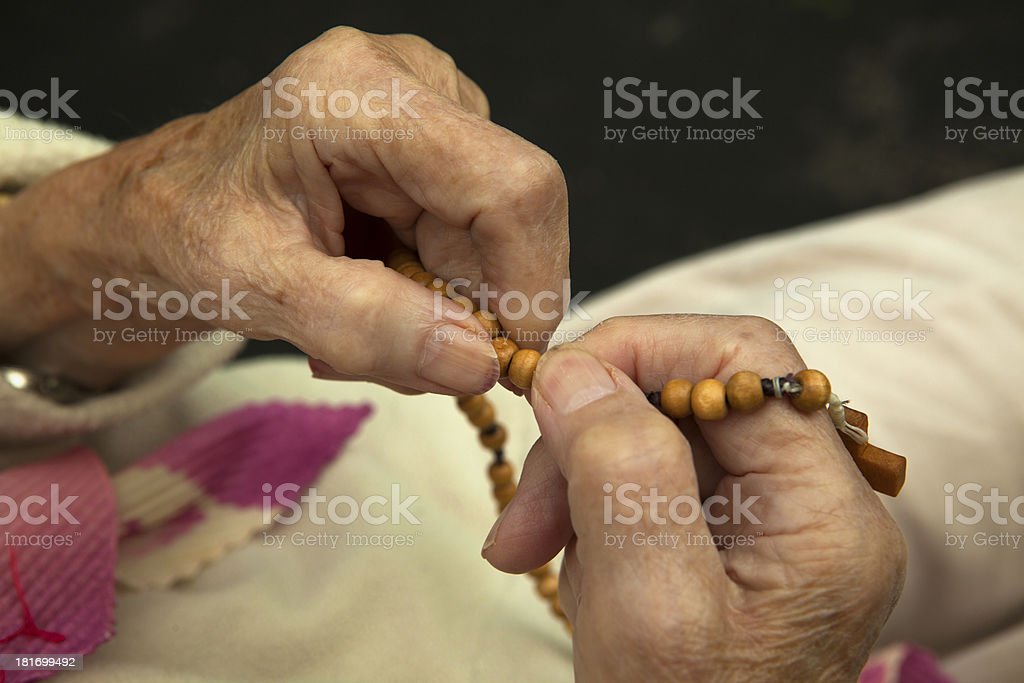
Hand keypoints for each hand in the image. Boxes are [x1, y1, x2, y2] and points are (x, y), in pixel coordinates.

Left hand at [2, 27, 567, 393]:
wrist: (157, 211)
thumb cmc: (183, 232)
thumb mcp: (258, 290)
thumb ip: (369, 328)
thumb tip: (477, 362)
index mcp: (360, 92)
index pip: (509, 185)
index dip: (526, 282)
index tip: (497, 360)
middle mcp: (409, 78)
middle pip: (507, 215)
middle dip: (467, 304)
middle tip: (394, 351)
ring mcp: (427, 103)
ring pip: (495, 233)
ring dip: (443, 303)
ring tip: (358, 317)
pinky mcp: (432, 136)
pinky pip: (474, 231)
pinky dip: (434, 285)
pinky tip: (372, 291)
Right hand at [482, 315, 905, 681]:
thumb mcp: (646, 609)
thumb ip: (619, 475)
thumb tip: (575, 369)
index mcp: (824, 513)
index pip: (745, 357)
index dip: (643, 348)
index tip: (554, 386)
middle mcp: (811, 506)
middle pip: (690, 396)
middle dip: (591, 437)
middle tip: (526, 510)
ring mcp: (769, 524)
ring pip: (655, 436)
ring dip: (579, 481)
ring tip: (536, 550)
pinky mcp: (727, 541)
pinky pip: (646, 482)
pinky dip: (591, 513)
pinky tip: (578, 568)